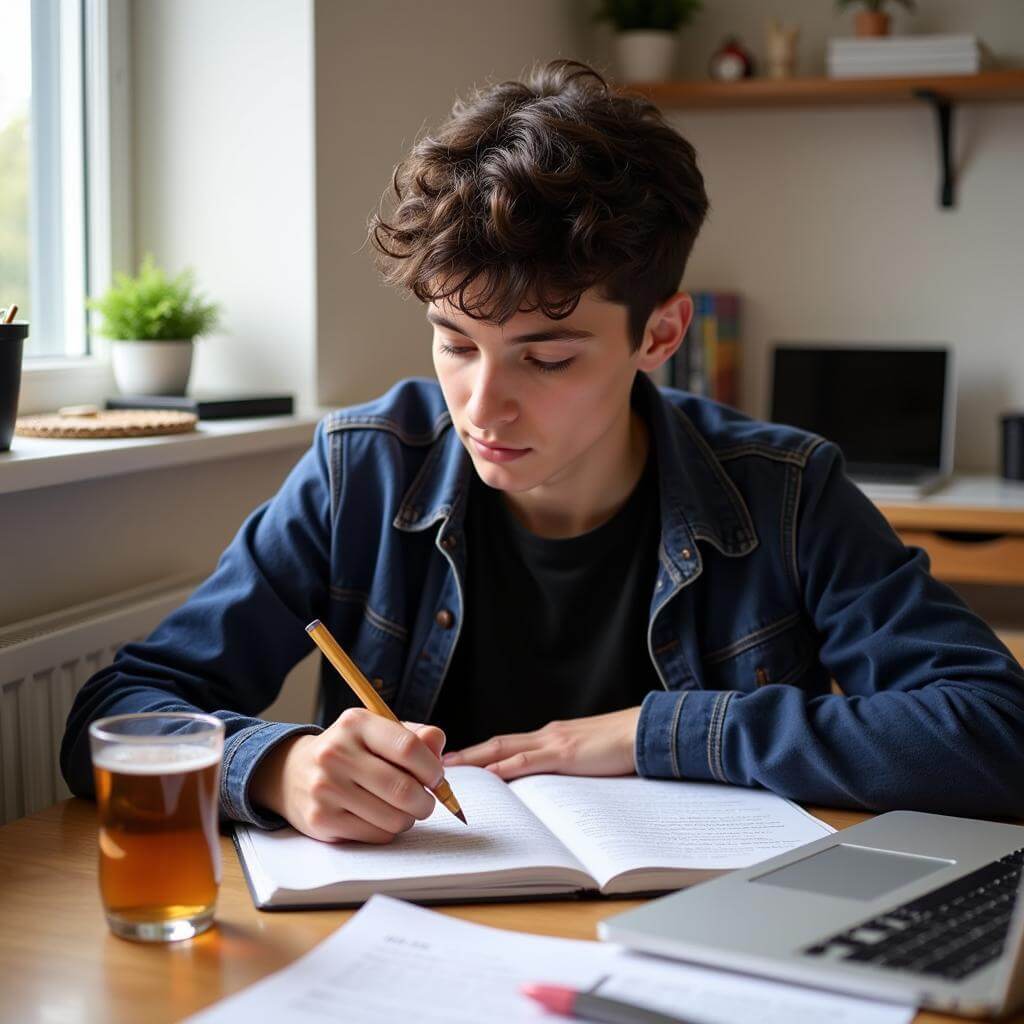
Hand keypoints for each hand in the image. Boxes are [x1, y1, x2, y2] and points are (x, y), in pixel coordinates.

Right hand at [248, 709, 445, 843]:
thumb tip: (437, 745)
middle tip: (426, 801)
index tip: (437, 777)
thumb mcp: (377, 732)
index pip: (407, 747)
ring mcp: (326, 788)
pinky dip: (387, 830)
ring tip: (400, 809)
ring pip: (393, 817)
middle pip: (403, 788)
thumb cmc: (349, 751)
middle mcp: (336, 753)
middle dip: (426, 801)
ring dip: (407, 818)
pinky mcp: (321, 819)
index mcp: (356, 723)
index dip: (432, 768)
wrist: (292, 772)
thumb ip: (413, 736)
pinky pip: (376, 835)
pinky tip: (379, 818)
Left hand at [441, 707, 641, 780]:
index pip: (508, 745)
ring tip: (450, 771)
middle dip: (467, 755)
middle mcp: (546, 735)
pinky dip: (506, 767)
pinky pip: (529, 761)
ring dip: (476, 760)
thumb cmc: (621, 746)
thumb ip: (565, 766)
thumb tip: (548, 787)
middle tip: (438, 764)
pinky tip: (489, 775)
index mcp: (551, 737)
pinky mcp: (566, 753)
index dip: (481, 752)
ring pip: (505, 750)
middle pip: (497, 744)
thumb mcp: (586, 757)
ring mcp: (554, 742)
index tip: (457, 761)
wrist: (645, 731)